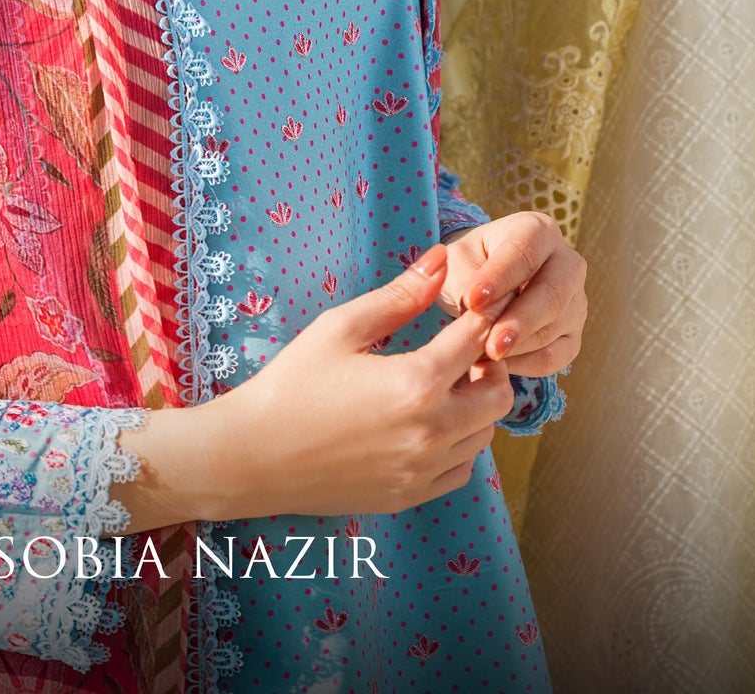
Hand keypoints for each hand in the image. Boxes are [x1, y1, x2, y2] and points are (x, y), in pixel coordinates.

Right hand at [188, 243, 515, 523]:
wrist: (255, 455)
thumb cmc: (294, 382)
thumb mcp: (341, 327)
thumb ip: (399, 295)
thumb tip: (439, 259)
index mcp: (418, 382)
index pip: (476, 340)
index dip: (481, 316)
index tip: (474, 306)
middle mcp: (432, 431)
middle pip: (499, 393)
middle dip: (489, 364)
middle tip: (461, 348)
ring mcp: (425, 469)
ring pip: (486, 433)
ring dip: (477, 404)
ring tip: (445, 382)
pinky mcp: (413, 495)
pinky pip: (463, 469)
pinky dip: (461, 443)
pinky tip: (430, 422)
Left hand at [440, 212, 586, 375]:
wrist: (480, 285)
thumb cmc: (467, 265)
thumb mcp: (456, 262)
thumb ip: (464, 281)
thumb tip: (482, 312)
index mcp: (537, 230)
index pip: (524, 252)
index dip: (499, 277)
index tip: (472, 300)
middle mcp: (567, 262)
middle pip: (553, 294)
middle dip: (520, 321)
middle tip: (491, 344)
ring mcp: (575, 301)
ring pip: (555, 328)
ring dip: (520, 347)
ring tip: (483, 358)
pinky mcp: (572, 335)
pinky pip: (556, 356)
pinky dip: (527, 365)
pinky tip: (498, 366)